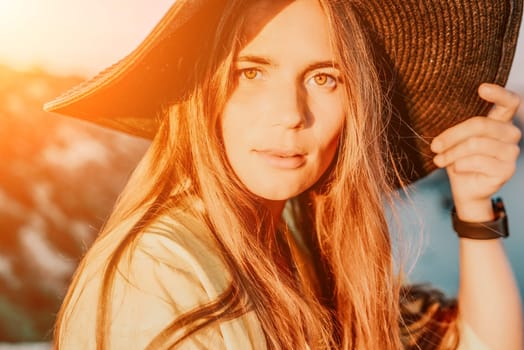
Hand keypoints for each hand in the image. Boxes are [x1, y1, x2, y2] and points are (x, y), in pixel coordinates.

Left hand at [430, 83, 520, 219]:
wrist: (464, 188)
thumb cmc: (459, 159)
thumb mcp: (455, 140)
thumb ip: (458, 126)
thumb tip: (438, 111)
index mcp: (500, 121)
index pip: (509, 102)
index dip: (498, 94)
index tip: (481, 88)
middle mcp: (510, 134)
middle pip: (480, 125)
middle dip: (452, 135)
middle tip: (435, 146)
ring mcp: (511, 152)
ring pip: (476, 144)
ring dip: (452, 153)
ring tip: (439, 160)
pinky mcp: (507, 170)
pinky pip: (478, 161)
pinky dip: (460, 165)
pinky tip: (455, 168)